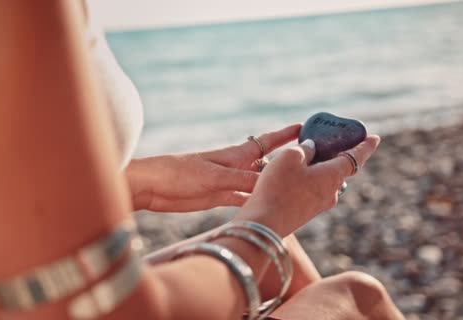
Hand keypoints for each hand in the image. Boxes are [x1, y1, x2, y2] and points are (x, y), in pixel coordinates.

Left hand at [125, 124, 301, 211]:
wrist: (152, 186)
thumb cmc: (180, 172)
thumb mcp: (216, 175)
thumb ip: (244, 179)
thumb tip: (274, 181)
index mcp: (235, 153)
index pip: (267, 141)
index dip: (286, 134)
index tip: (306, 128)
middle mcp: (235, 166)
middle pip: (267, 163)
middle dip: (286, 162)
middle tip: (310, 163)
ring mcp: (228, 181)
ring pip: (257, 182)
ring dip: (273, 184)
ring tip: (296, 186)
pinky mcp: (218, 196)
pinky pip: (244, 198)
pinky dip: (256, 201)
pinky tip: (269, 205)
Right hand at [237, 135, 380, 236]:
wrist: (264, 224)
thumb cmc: (278, 187)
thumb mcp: (290, 157)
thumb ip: (304, 148)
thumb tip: (312, 148)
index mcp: (333, 175)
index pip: (356, 157)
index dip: (365, 146)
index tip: (375, 138)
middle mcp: (331, 192)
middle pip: (340, 169)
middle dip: (336, 154)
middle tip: (330, 140)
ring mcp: (319, 204)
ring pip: (324, 180)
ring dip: (319, 167)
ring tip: (305, 155)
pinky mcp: (306, 212)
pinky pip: (312, 190)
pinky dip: (309, 178)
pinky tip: (291, 174)